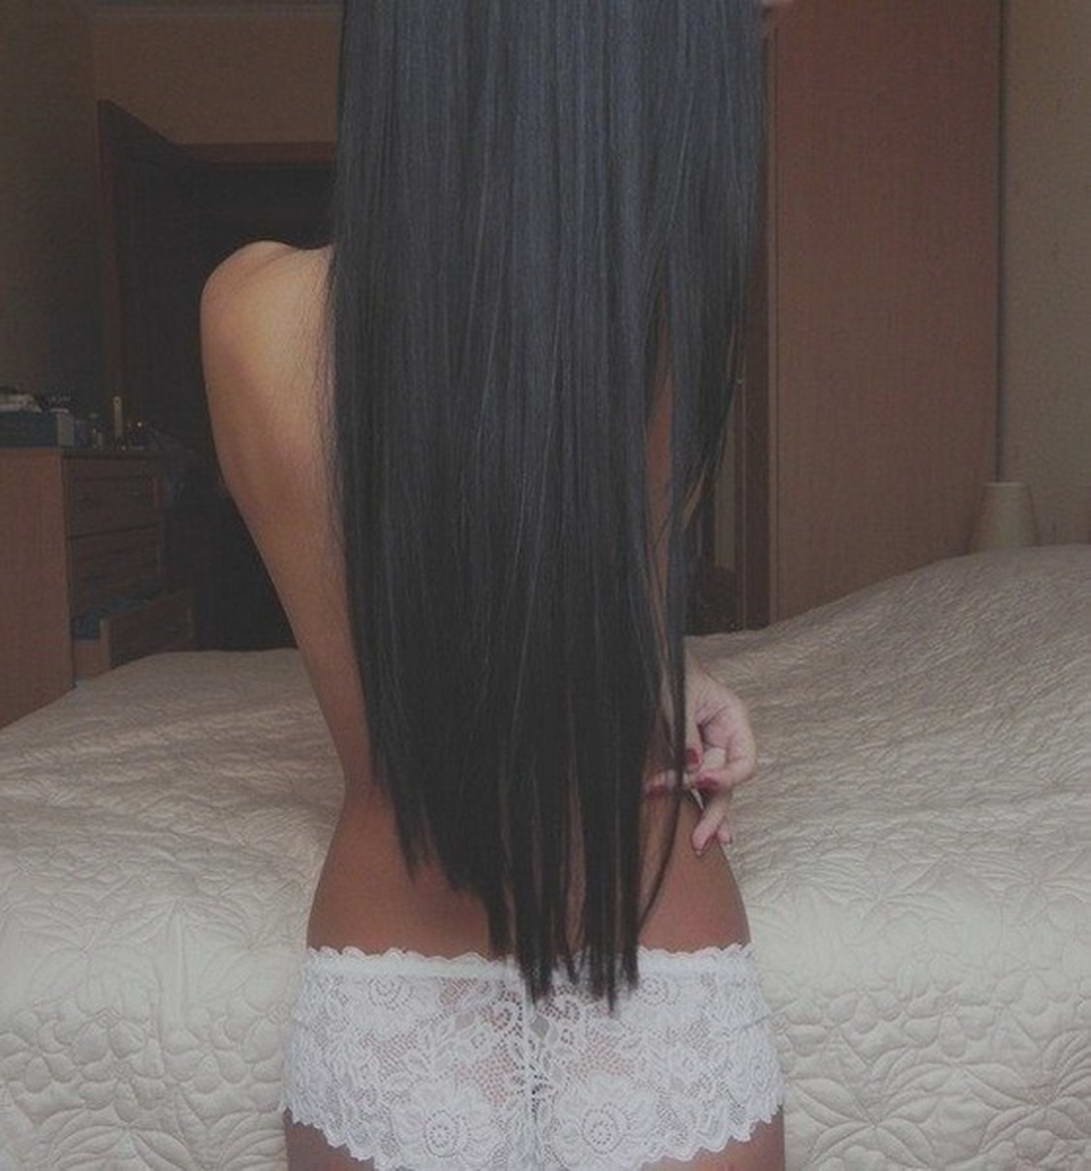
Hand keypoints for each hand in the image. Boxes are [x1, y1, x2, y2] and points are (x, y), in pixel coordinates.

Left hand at [643, 652, 757, 854]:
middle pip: (729, 783)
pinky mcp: (687, 756)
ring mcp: (708, 749)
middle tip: (702, 839)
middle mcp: (725, 739)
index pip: (744, 761)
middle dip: (715, 812)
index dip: (727, 777)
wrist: (651, 658)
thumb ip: (686, 732)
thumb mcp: (678, 697)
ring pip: (712, 790)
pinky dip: (691, 804)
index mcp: (732, 719)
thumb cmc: (668, 668)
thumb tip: (693, 766)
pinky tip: (698, 833)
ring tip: (699, 843)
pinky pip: (693, 785)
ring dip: (703, 815)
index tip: (702, 780)